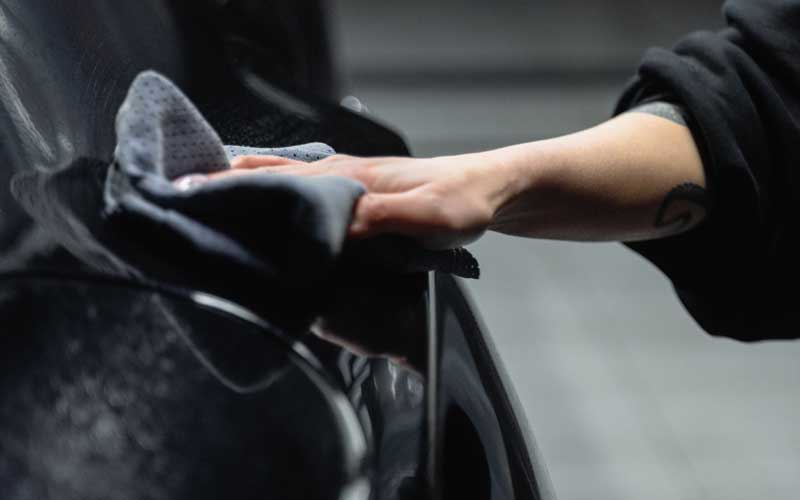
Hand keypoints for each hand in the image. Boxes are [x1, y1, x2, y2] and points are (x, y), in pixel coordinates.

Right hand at [201, 152, 520, 248]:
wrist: (491, 189)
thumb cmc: (462, 201)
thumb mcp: (427, 216)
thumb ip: (378, 220)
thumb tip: (325, 229)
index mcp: (344, 176)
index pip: (272, 179)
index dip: (227, 189)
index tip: (185, 200)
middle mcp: (336, 174)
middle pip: (264, 175)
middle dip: (222, 189)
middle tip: (181, 211)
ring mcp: (344, 183)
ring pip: (279, 182)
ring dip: (243, 194)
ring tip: (206, 216)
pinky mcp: (355, 198)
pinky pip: (300, 195)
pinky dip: (272, 201)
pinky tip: (264, 222)